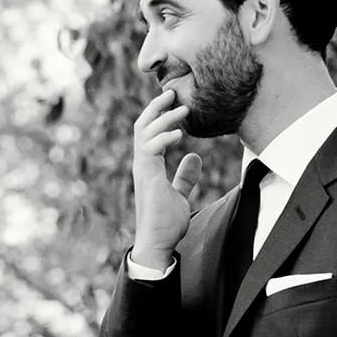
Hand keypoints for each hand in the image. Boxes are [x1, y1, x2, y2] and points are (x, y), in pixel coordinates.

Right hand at [131, 88, 201, 270]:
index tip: (174, 103)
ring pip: (144, 134)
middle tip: (172, 93)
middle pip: (141, 127)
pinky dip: (163, 138)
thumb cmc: (166, 222)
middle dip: (156, 109)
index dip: (159, 116)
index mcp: (149, 166)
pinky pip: (150, 150)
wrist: (158, 243)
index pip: (149, 134)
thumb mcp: (180, 194)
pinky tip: (180, 134)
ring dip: (162, 119)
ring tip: (182, 109)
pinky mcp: (147, 178)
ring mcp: (142, 170)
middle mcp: (142, 165)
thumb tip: (195, 157)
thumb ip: (185, 176)